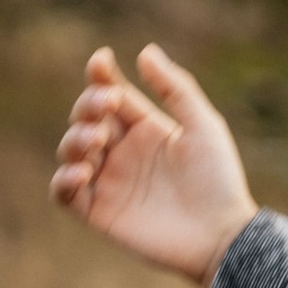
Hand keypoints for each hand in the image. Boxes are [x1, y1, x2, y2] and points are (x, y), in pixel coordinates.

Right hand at [51, 43, 257, 283]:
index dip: (100, 76)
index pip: (111, 95)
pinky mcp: (100, 214)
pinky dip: (64, 180)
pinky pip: (65, 195)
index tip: (101, 62)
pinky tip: (84, 172)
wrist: (222, 236)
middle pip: (86, 118)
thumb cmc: (219, 180)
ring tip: (99, 139)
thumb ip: (175, 89)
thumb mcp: (203, 126)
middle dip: (88, 106)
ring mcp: (109, 183)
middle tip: (108, 106)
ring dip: (76, 138)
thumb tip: (145, 52)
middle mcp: (123, 153)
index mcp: (146, 129)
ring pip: (70, 151)